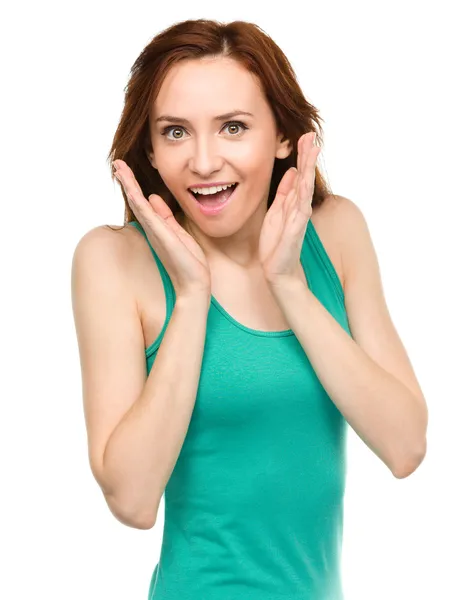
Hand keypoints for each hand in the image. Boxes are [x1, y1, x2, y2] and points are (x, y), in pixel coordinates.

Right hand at [112, 160, 211, 297]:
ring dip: (130, 186)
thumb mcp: (179, 234)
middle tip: (117, 163)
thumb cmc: (188, 263)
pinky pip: (149, 217)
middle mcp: (153, 229)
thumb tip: (154, 197)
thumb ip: (166, 216)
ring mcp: (156, 233)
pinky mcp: (163, 238)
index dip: (134, 185)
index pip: (143, 202)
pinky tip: (134, 191)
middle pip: (136, 200)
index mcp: (158, 227)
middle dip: (127, 181)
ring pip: (139, 205)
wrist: (194, 285)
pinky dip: (140, 203)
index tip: (125, 168)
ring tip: (119, 169)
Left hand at [258, 131, 320, 287]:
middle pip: (305, 176)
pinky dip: (303, 193)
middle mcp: (299, 207)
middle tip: (311, 135)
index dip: (302, 156)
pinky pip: (300, 208)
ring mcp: (299, 217)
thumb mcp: (276, 211)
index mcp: (292, 202)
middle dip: (308, 156)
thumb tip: (291, 170)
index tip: (305, 136)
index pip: (299, 174)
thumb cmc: (275, 243)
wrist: (275, 269)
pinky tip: (304, 180)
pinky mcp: (295, 230)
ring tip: (312, 149)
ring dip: (308, 168)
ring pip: (305, 187)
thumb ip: (284, 192)